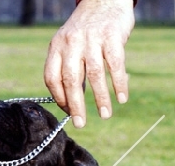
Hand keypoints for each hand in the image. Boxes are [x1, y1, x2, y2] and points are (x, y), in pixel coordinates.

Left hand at [44, 0, 134, 127]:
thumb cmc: (86, 31)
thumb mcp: (68, 45)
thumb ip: (67, 70)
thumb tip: (72, 104)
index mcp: (57, 47)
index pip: (52, 78)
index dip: (59, 98)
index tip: (68, 113)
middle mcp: (72, 42)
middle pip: (71, 79)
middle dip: (76, 105)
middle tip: (80, 124)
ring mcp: (92, 38)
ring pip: (95, 74)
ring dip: (100, 98)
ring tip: (105, 115)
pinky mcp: (112, 36)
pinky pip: (115, 64)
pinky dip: (119, 83)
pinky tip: (122, 98)